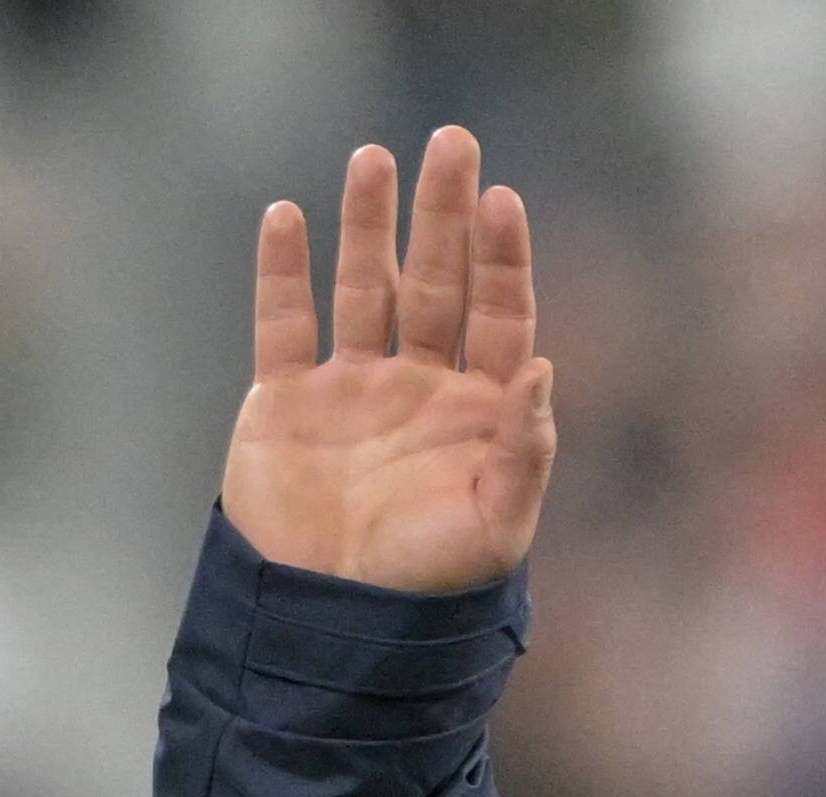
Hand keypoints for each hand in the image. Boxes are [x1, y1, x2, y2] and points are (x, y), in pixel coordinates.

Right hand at [224, 127, 555, 592]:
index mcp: (481, 413)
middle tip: (451, 142)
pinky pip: (284, 323)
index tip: (503, 199)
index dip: (502, 258)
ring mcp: (354, 389)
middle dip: (443, 214)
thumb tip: (541, 368)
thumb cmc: (433, 586)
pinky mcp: (287, 402)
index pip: (499, 316)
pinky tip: (290, 216)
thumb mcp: (497, 525)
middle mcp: (422, 388)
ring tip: (373, 157)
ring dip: (367, 224)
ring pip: (364, 287)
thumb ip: (524, 450)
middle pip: (436, 281)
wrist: (338, 627)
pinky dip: (285, 272)